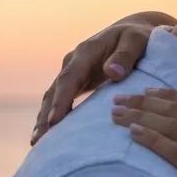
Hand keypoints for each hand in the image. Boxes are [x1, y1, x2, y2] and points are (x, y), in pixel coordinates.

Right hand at [31, 11, 176, 144]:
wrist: (134, 33)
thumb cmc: (139, 37)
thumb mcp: (137, 41)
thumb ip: (126, 55)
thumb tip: (113, 73)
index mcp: (86, 52)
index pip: (70, 78)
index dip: (61, 100)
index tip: (54, 120)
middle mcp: (74, 62)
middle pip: (55, 91)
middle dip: (46, 115)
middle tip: (39, 140)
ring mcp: (73, 73)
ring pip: (53, 98)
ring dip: (44, 119)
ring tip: (37, 143)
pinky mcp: (76, 84)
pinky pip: (61, 101)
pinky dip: (54, 117)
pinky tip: (50, 137)